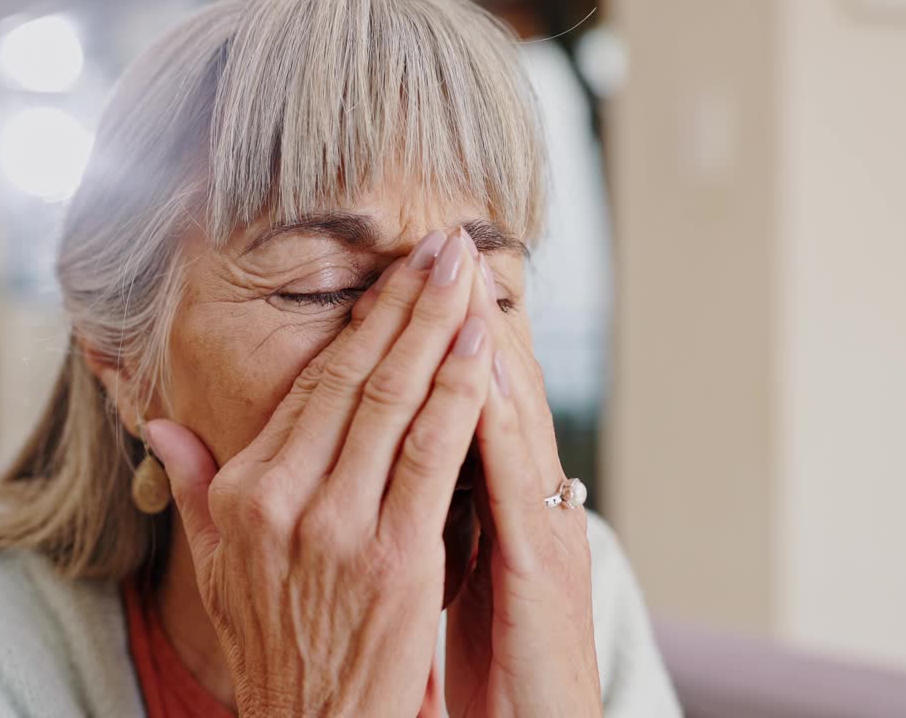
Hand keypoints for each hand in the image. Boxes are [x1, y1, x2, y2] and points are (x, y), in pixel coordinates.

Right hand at [149, 229, 490, 716]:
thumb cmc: (274, 645)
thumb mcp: (216, 567)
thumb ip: (197, 488)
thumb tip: (161, 427)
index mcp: (247, 492)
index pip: (313, 388)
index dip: (362, 325)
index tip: (394, 274)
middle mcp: (286, 500)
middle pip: (357, 379)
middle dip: (406, 302)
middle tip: (443, 242)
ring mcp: (340, 527)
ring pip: (397, 405)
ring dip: (439, 330)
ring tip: (469, 271)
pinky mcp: (395, 558)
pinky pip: (434, 457)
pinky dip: (460, 396)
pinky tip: (483, 349)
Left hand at [444, 237, 601, 717]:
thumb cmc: (463, 663)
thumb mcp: (431, 576)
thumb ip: (407, 507)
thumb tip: (357, 456)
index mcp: (490, 501)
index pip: (456, 401)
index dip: (429, 337)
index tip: (402, 274)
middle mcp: (524, 502)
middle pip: (490, 390)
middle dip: (458, 315)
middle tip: (442, 241)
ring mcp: (541, 530)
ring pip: (514, 417)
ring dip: (486, 342)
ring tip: (463, 274)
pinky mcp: (547, 570)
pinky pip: (518, 483)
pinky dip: (504, 420)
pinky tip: (483, 368)